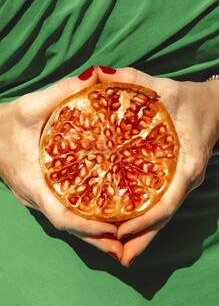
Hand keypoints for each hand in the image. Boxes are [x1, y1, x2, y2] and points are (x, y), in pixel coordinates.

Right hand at [0, 67, 122, 258]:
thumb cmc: (5, 123)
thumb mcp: (30, 105)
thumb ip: (61, 91)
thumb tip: (95, 77)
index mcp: (33, 181)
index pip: (59, 215)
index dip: (85, 227)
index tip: (112, 231)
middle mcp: (36, 196)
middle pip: (68, 225)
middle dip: (94, 239)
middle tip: (124, 248)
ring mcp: (38, 197)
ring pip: (67, 221)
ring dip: (91, 233)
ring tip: (120, 239)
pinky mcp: (41, 192)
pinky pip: (64, 210)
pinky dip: (82, 219)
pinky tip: (101, 218)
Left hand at [97, 66, 218, 265]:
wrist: (215, 107)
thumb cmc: (190, 100)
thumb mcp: (164, 87)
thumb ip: (132, 79)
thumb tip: (98, 74)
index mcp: (186, 164)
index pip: (167, 201)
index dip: (147, 220)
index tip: (122, 232)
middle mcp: (185, 179)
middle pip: (164, 216)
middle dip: (143, 237)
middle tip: (118, 255)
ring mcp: (182, 183)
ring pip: (163, 215)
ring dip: (146, 234)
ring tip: (122, 252)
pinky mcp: (177, 181)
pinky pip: (162, 204)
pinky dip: (148, 219)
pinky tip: (130, 227)